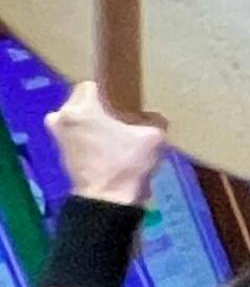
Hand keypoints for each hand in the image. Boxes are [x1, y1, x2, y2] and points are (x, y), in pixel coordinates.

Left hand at [48, 82, 166, 203]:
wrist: (108, 201)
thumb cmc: (127, 164)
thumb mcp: (153, 137)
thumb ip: (154, 120)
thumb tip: (155, 117)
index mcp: (80, 108)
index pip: (92, 85)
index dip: (110, 91)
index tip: (124, 102)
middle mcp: (62, 117)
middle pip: (82, 102)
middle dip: (100, 108)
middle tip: (121, 118)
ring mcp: (58, 135)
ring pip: (78, 118)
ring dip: (93, 122)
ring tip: (115, 133)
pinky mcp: (61, 151)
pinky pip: (76, 134)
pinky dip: (88, 137)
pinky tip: (107, 147)